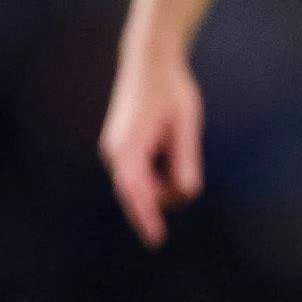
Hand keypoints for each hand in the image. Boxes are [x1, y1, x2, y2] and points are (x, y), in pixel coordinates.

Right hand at [100, 49, 204, 247]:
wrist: (150, 61)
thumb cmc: (171, 90)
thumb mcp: (186, 125)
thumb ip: (185, 159)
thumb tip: (187, 192)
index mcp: (128, 147)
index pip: (136, 192)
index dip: (147, 217)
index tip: (156, 240)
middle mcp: (115, 152)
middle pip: (141, 192)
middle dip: (165, 193)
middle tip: (185, 156)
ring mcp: (115, 150)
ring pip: (140, 184)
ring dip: (163, 180)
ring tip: (176, 143)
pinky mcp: (121, 147)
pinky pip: (139, 172)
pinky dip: (157, 171)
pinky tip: (168, 145)